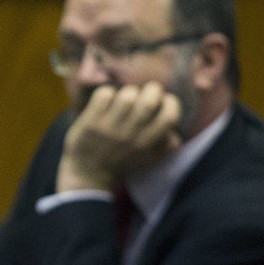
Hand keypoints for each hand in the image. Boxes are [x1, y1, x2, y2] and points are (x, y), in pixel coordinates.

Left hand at [56, 82, 182, 191]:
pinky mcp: (90, 123)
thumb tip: (174, 130)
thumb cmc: (122, 161)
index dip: (170, 102)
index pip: (169, 117)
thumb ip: (167, 145)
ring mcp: (109, 129)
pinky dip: (106, 93)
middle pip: (149, 101)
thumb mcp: (150, 158)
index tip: (163, 102)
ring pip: (127, 96)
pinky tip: (106, 102)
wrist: (89, 174)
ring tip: (125, 98)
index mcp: (147, 144)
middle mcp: (130, 136)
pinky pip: (103, 95)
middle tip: (145, 93)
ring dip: (128, 92)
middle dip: (151, 90)